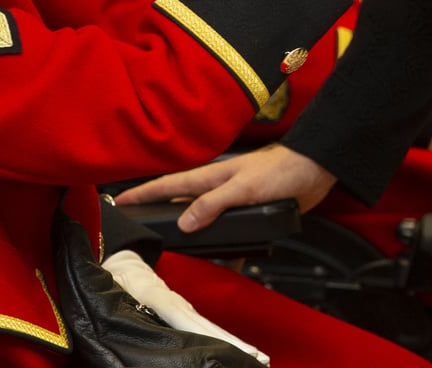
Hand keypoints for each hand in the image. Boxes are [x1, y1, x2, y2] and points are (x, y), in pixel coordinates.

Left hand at [102, 249, 268, 364]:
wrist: (120, 260)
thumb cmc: (111, 279)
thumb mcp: (110, 293)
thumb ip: (123, 303)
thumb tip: (127, 323)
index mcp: (156, 298)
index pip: (184, 319)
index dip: (206, 335)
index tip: (228, 349)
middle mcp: (175, 302)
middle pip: (206, 325)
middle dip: (232, 342)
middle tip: (258, 357)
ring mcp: (181, 306)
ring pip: (208, 326)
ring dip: (233, 341)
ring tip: (257, 355)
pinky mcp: (181, 310)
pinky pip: (204, 325)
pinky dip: (223, 336)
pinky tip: (237, 348)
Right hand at [116, 145, 335, 231]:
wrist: (312, 170)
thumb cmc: (279, 170)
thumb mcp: (242, 188)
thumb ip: (212, 204)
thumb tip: (184, 223)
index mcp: (209, 177)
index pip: (168, 185)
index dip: (143, 193)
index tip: (120, 200)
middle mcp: (215, 188)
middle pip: (179, 203)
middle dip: (158, 214)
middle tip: (138, 228)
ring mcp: (230, 200)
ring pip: (202, 220)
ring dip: (191, 234)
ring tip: (176, 251)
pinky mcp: (246, 212)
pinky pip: (228, 233)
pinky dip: (226, 247)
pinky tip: (227, 261)